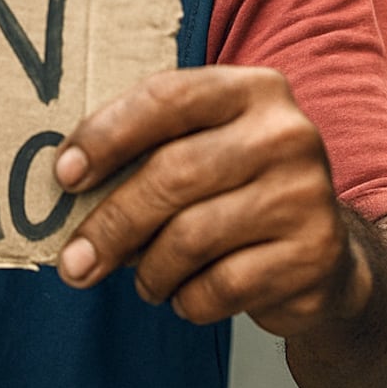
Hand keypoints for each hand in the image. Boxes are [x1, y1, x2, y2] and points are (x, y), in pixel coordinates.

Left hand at [54, 66, 371, 337]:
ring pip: (192, 237)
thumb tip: (66, 181)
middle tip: (74, 261)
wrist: (322, 253)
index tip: (64, 175)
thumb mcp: (199, 145)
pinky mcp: (315, 256)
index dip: (106, 136)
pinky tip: (183, 295)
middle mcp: (285, 132)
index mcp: (250, 88)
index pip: (165, 98)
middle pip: (172, 173)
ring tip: (140, 278)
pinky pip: (222, 285)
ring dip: (148, 269)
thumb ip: (145, 145)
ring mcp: (306, 194)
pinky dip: (187, 299)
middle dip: (111, 222)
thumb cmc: (233, 187)